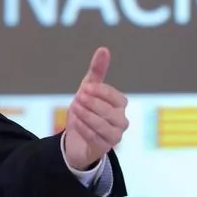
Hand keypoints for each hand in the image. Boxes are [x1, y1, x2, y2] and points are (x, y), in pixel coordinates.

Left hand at [62, 47, 128, 170]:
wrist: (76, 136)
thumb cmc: (85, 109)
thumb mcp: (88, 88)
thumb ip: (97, 70)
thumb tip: (103, 49)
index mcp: (120, 104)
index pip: (115, 97)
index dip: (101, 92)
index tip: (85, 88)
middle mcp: (121, 120)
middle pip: (110, 112)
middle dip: (93, 104)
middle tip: (78, 98)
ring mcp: (115, 135)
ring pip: (104, 126)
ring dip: (87, 116)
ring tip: (75, 109)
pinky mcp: (105, 147)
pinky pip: (97, 138)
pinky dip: (85, 129)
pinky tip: (75, 122)